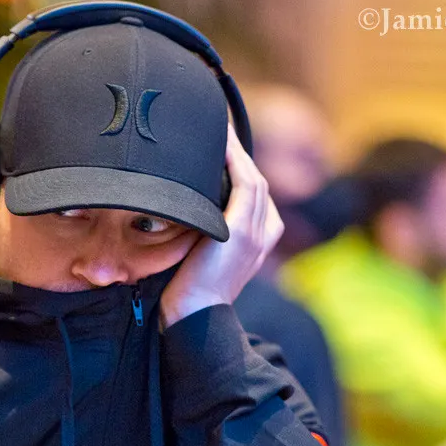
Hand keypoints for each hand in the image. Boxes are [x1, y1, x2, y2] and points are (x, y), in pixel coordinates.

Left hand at [160, 127, 284, 328]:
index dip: (239, 167)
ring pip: (254, 178)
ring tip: (217, 128)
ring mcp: (259, 232)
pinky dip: (236, 161)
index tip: (218, 147)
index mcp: (261, 239)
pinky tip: (221, 145)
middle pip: (257, 181)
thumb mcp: (199, 255)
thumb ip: (201, 230)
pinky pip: (247, 184)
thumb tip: (178, 208)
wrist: (193, 318)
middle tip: (216, 127)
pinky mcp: (242, 232)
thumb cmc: (187, 292)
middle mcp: (266, 233)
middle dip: (238, 153)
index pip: (253, 193)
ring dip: (236, 150)